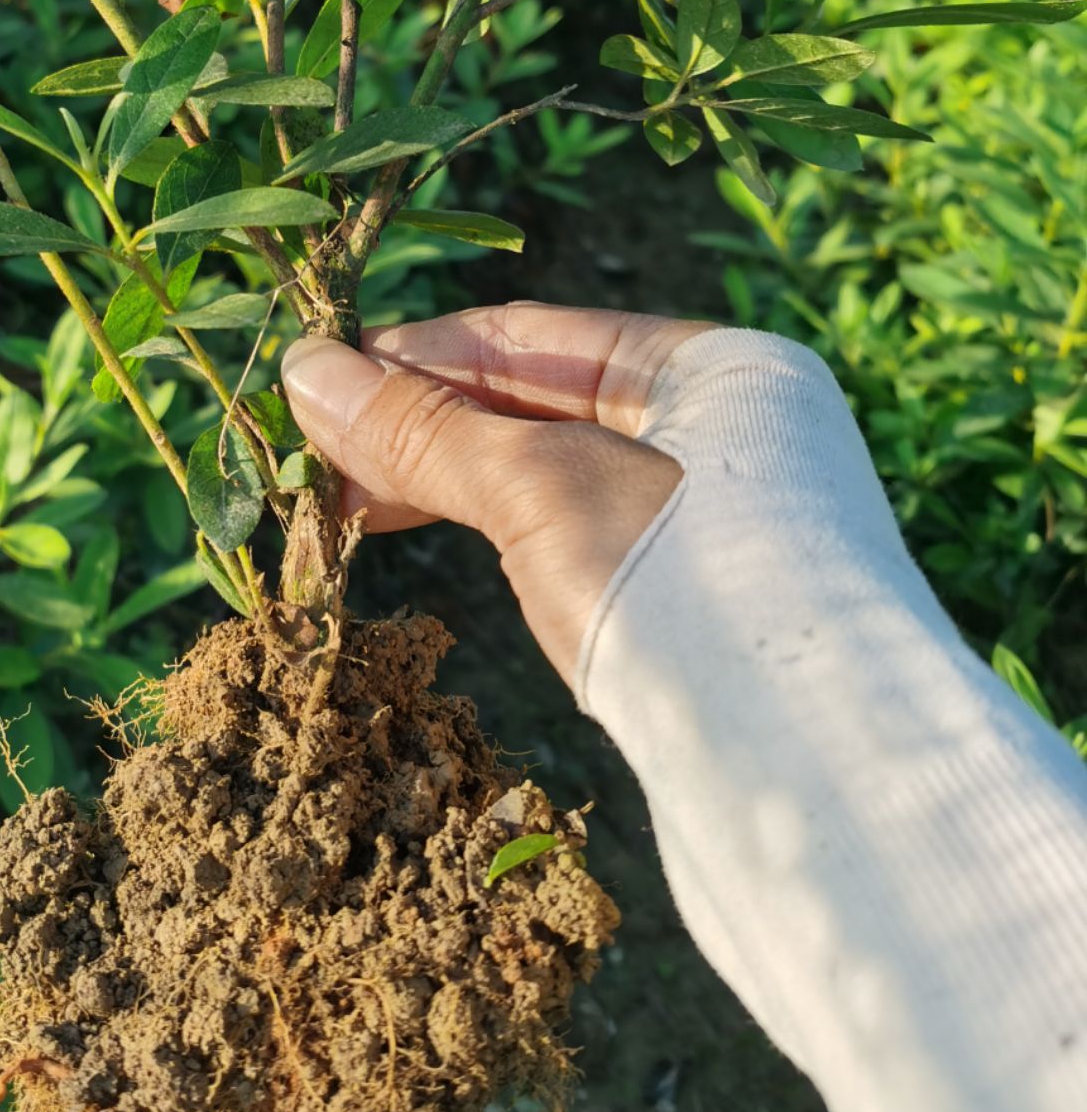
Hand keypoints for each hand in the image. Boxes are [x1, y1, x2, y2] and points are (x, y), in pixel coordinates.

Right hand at [281, 303, 711, 688]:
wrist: (809, 772)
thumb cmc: (678, 581)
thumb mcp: (536, 487)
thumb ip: (423, 430)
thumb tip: (303, 371)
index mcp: (715, 367)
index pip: (534, 338)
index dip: (417, 353)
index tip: (320, 380)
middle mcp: (726, 429)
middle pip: (537, 406)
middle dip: (419, 425)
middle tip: (312, 453)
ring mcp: (717, 520)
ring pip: (547, 478)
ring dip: (442, 482)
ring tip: (341, 505)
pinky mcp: (697, 605)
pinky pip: (571, 538)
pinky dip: (491, 532)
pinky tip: (421, 539)